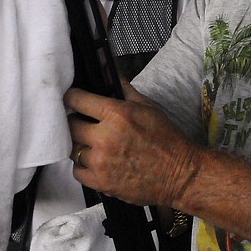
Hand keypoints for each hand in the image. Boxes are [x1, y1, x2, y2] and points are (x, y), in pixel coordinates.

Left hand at [64, 81, 199, 206]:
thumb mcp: (147, 106)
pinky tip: (97, 162)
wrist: (179, 173)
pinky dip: (84, 166)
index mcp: (117, 114)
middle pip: (71, 125)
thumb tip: (107, 67)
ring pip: (73, 149)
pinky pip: (77, 172)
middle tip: (86, 123)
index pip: (77, 100)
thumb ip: (123, 87)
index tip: (73, 99)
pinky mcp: (101, 182)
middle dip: (76, 121)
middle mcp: (105, 137)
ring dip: (81, 145)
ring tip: (95, 144)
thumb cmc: (166, 139)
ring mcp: (101, 162)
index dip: (72, 97)